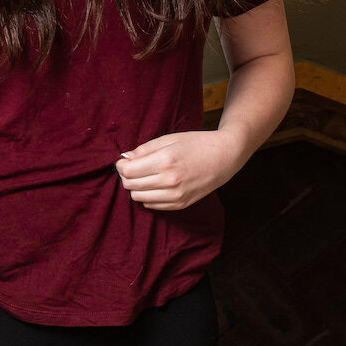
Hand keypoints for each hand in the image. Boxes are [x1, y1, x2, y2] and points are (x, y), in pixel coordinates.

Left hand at [115, 130, 247, 210]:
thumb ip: (144, 149)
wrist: (225, 157)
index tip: (123, 161)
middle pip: (130, 186)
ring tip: (143, 176)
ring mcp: (176, 195)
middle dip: (126, 176)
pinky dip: (148, 196)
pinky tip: (155, 184)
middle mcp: (169, 181)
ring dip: (136, 187)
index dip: (120, 165)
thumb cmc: (196, 143)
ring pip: (139, 198)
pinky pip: (152, 206)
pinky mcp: (181, 204)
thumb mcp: (168, 139)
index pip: (127, 171)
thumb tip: (124, 158)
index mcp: (165, 161)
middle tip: (132, 167)